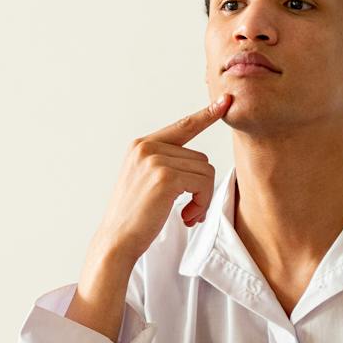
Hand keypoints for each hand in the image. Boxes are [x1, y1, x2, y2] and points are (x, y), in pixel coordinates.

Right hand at [88, 94, 232, 268]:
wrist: (117, 240)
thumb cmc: (134, 217)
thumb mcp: (145, 180)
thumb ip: (165, 163)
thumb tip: (200, 161)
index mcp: (141, 145)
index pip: (182, 126)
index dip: (206, 115)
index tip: (225, 102)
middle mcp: (147, 147)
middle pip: (200, 157)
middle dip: (201, 186)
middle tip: (191, 209)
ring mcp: (155, 160)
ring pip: (205, 171)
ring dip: (202, 197)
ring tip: (187, 214)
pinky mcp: (166, 177)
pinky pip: (203, 183)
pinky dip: (201, 203)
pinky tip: (187, 216)